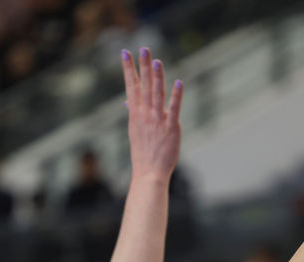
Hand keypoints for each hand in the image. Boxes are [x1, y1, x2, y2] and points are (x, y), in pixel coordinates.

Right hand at [121, 48, 182, 178]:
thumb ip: (134, 113)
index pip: (131, 86)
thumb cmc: (143, 153)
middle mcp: (145, 114)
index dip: (128, 69)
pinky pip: (174, 108)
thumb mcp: (135, 130)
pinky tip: (178, 82)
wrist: (149, 172)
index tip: (125, 53)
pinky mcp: (171, 127)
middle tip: (143, 48)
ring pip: (157, 94)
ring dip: (157, 77)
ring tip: (156, 61)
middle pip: (144, 86)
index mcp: (136, 114)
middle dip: (143, 66)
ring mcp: (158, 120)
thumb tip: (128, 101)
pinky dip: (176, 95)